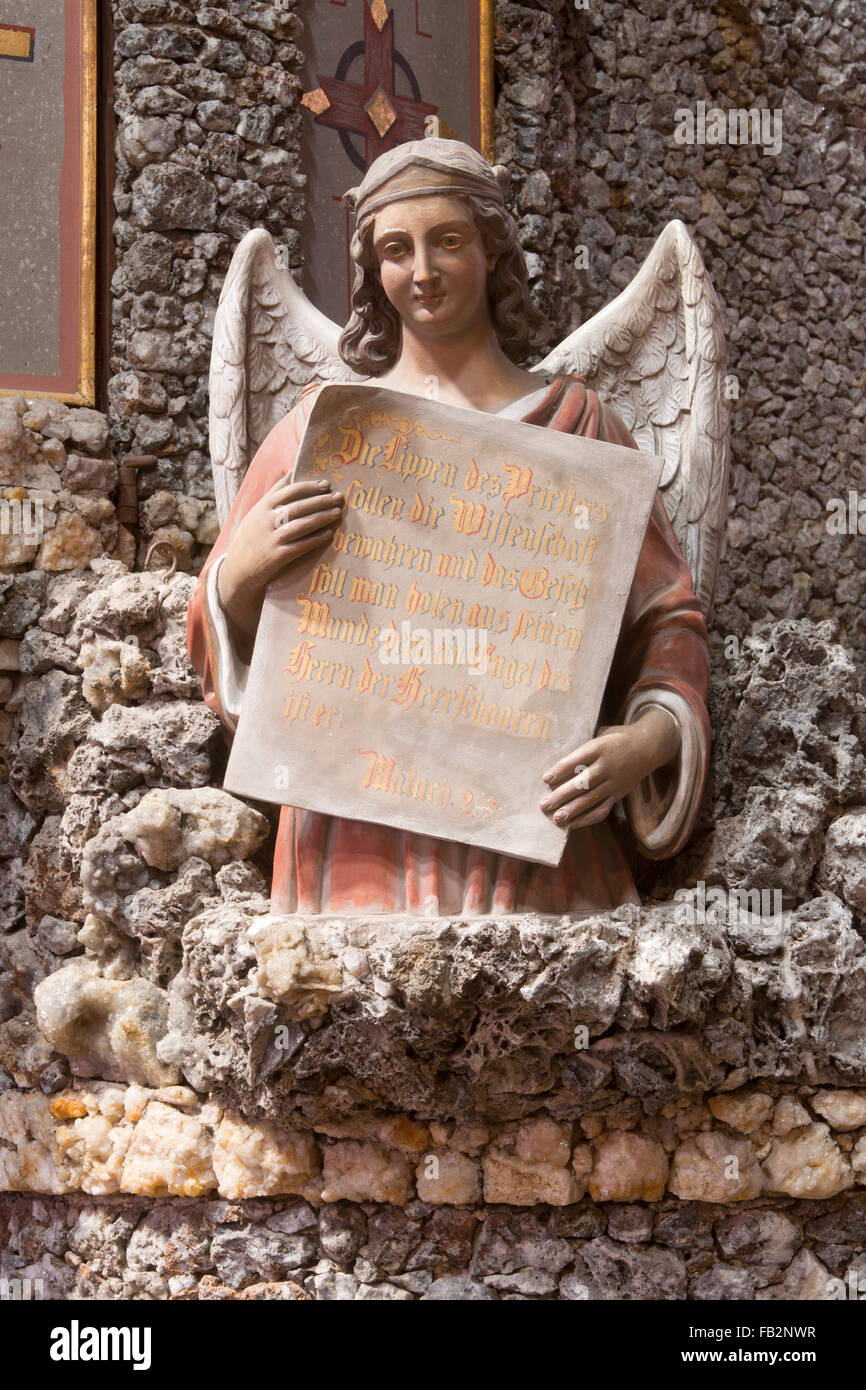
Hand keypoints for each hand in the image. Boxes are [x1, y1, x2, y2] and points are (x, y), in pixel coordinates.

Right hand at [218, 476, 343, 656]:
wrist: (239, 569)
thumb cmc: (251, 538)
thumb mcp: (256, 513)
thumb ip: (272, 495)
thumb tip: (290, 473)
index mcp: (262, 506)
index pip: (289, 490)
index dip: (309, 486)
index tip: (325, 484)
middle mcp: (267, 520)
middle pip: (299, 506)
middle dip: (321, 500)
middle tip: (338, 497)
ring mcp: (272, 538)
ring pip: (302, 524)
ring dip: (322, 517)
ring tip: (337, 513)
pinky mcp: (278, 555)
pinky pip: (302, 545)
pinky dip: (316, 539)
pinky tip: (329, 534)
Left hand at [539, 708, 679, 830]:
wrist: (648, 746)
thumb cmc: (617, 739)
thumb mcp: (600, 735)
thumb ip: (582, 748)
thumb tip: (557, 764)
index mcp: (599, 748)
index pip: (576, 760)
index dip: (560, 770)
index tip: (545, 779)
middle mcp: (606, 767)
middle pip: (582, 783)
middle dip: (561, 795)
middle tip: (544, 805)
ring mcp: (613, 783)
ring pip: (591, 799)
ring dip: (572, 811)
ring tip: (556, 819)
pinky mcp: (618, 794)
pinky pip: (602, 810)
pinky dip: (587, 819)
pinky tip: (573, 825)